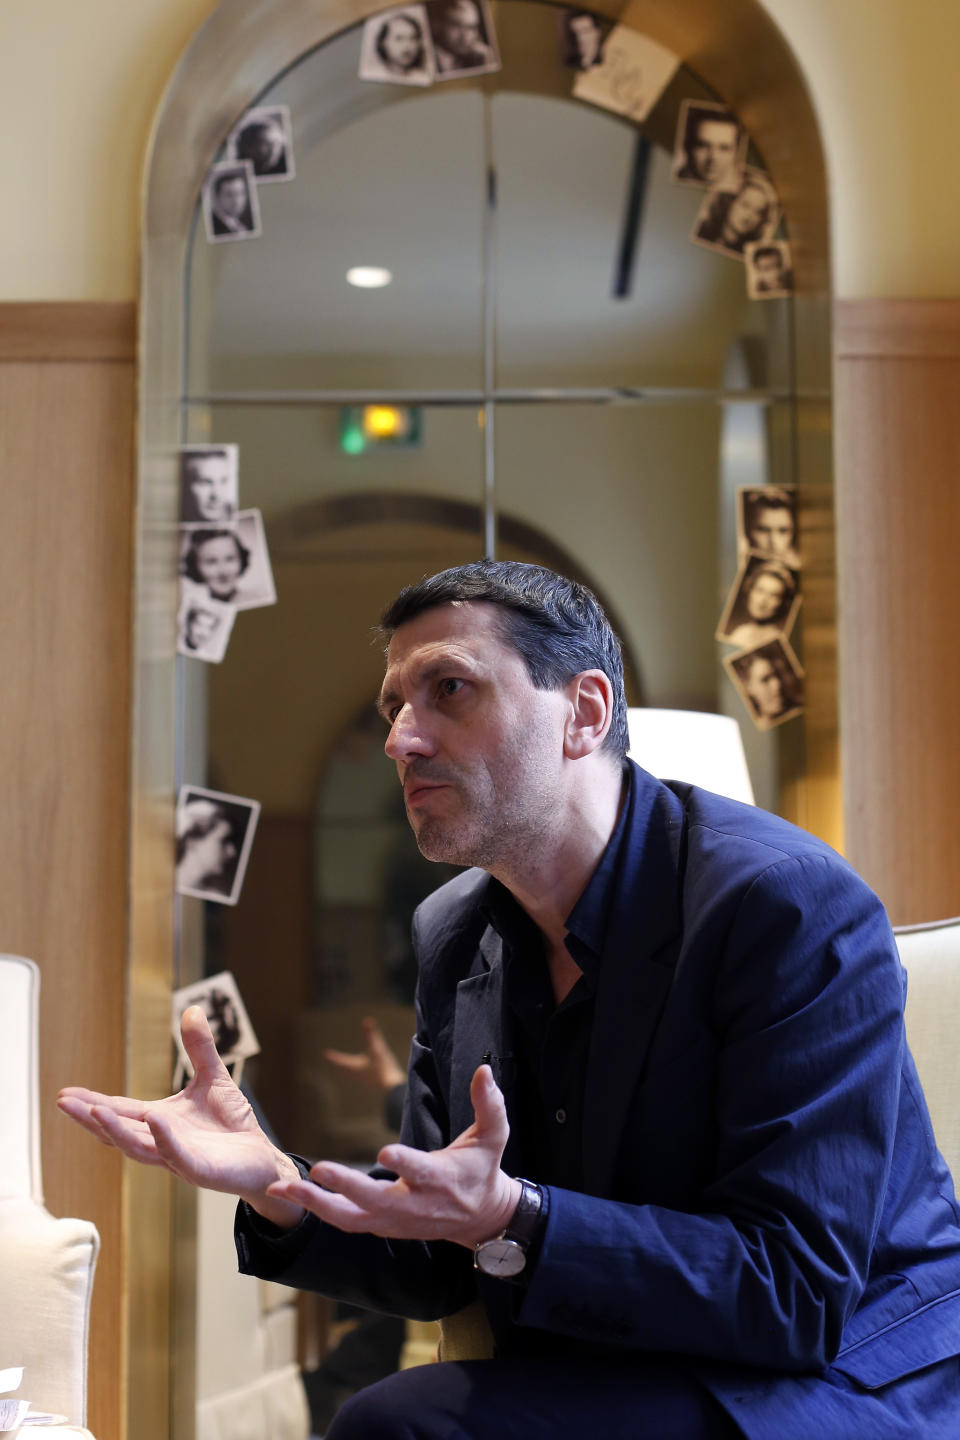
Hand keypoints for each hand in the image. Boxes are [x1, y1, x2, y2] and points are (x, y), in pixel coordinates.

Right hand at [57, 1006, 303, 1226]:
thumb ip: (199, 1048)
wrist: (262, 1158)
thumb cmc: (232, 1125)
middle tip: (64, 1102)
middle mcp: (162, 1142)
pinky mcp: (201, 1170)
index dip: (93, 1103)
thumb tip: (192, 1009)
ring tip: (95, 1111)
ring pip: (139, 1148)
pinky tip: (154, 1120)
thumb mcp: (213, 1078)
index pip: (121, 1111)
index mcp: (160, 1121)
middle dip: (91, 1117)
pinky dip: (164, 1138)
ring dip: (116, 1131)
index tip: (65, 1093)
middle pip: (119, 1131)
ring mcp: (179, 1158)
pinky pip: (178, 1156)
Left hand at [266, 1063, 521, 1249]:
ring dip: (316, 1204)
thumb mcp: (494, 1135)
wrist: (480, 1217)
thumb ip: (488, 1103)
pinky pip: (345, 1221)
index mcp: (440, 1179)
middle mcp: (414, 1205)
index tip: (383, 1151)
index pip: (420, 1171)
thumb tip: (483, 1068)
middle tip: (318, 1170)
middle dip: (346, 1186)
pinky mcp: (381, 1226)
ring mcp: (394, 1221)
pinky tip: (289, 1195)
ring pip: (351, 1218)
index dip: (403, 1162)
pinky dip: (317, 1210)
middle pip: (375, 1200)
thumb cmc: (482, 1167)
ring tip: (282, 1189)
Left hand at [322, 1016, 406, 1092]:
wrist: (393, 1089)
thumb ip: (371, 1035)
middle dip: (340, 1063)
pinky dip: (362, 1071)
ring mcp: (367, 1079)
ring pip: (355, 1073)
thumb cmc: (382, 1069)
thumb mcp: (377, 1049)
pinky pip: (365, 1075)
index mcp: (355, 1068)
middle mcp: (359, 1075)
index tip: (325, 1054)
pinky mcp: (376, 1081)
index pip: (341, 1061)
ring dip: (350, 1068)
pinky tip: (367, 1070)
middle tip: (333, 1060)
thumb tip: (367, 1020)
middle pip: (345, 1068)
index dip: (334, 1056)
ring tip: (347, 1066)